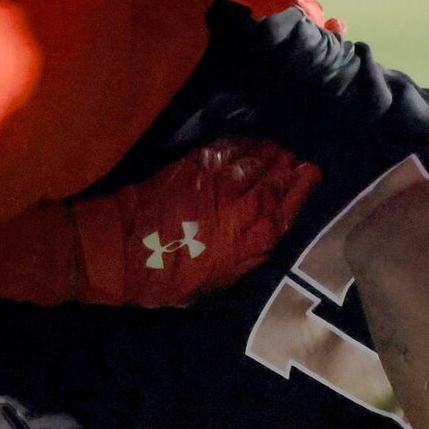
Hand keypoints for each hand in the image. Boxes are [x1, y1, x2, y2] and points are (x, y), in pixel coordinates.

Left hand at [67, 137, 319, 306]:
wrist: (118, 251)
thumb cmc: (161, 278)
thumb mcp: (210, 286)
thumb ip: (243, 261)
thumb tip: (265, 242)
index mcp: (243, 245)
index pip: (283, 214)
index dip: (299, 193)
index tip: (310, 176)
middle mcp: (237, 211)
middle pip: (273, 184)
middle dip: (288, 170)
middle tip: (297, 160)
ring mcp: (215, 185)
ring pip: (253, 163)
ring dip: (267, 154)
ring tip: (277, 150)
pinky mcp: (193, 168)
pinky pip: (226, 149)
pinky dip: (240, 144)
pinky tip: (247, 142)